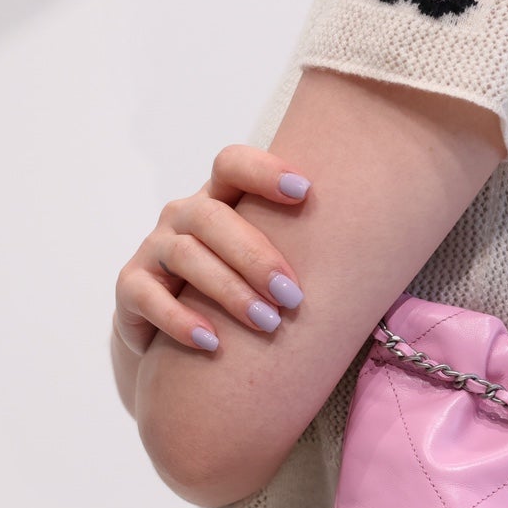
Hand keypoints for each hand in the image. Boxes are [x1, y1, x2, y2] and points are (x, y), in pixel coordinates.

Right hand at [113, 145, 310, 355]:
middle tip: (294, 296)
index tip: (305, 191)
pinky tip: (212, 342)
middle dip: (256, 255)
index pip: (231, 164)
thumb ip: (295, 247)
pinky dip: (181, 320)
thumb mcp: (260, 266)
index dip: (263, 171)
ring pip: (185, 256)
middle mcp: (181, 217)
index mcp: (217, 200)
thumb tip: (377, 253)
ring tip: (267, 324)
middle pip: (211, 217)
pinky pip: (149, 297)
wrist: (172, 333)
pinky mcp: (130, 289)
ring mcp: (153, 251)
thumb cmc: (233, 290)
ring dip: (229, 290)